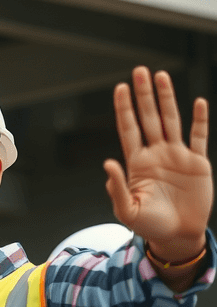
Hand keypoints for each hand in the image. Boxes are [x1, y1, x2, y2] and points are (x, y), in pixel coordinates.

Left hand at [104, 66, 211, 261]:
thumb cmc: (149, 225)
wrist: (177, 235)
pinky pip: (199, 137)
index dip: (124, 109)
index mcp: (137, 163)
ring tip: (161, 76)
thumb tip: (107, 163)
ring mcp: (177, 156)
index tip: (119, 88)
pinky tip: (198, 102)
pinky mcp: (197, 163)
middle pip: (149, 117)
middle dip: (144, 95)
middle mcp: (156, 154)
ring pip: (171, 120)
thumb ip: (117, 188)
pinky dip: (199, 120)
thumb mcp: (128, 210)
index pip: (128, 129)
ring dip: (167, 98)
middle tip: (140, 70)